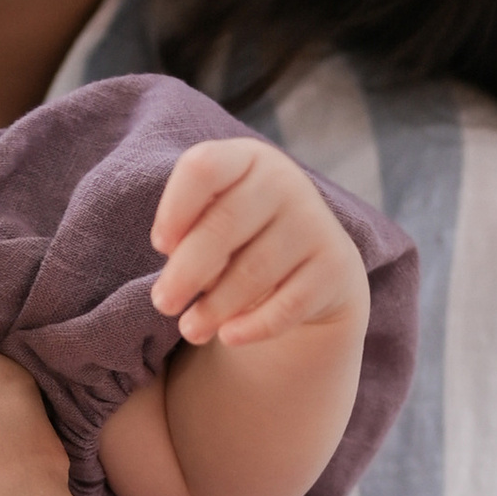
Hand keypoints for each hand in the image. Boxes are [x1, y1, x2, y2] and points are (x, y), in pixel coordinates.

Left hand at [150, 138, 367, 348]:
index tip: (161, 246)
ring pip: (253, 271)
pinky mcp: (335, 266)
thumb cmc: (243, 239)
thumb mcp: (215, 220)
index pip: (203, 167)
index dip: (174, 208)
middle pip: (224, 224)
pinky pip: (287, 304)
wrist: (315, 267)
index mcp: (246, 158)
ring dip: (214, 307)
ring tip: (190, 329)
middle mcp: (285, 181)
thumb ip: (192, 234)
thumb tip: (177, 272)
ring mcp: (314, 222)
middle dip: (186, 271)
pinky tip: (229, 337)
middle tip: (163, 304)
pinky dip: (253, 326)